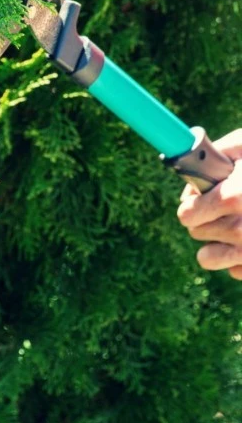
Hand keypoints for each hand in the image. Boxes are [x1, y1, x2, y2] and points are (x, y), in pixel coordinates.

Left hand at [177, 128, 241, 278]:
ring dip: (217, 244)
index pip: (186, 213)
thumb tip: (193, 160)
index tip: (200, 198)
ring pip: (208, 258)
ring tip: (233, 228)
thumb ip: (220, 152)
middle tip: (223, 208)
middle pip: (196, 233)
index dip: (192, 203)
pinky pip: (236, 270)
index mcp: (233, 197)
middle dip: (206, 219)